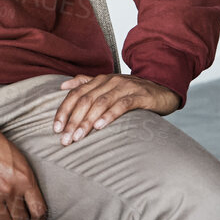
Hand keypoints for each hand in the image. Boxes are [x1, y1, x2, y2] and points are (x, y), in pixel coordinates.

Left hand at [53, 74, 178, 145]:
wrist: (163, 90)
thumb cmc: (133, 92)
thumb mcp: (109, 87)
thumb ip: (86, 84)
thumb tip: (63, 86)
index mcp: (101, 80)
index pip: (76, 93)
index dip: (64, 110)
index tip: (56, 128)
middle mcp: (110, 81)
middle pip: (86, 99)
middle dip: (73, 120)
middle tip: (65, 139)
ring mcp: (125, 87)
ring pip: (101, 102)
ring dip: (87, 120)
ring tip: (78, 136)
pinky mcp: (140, 96)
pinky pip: (122, 105)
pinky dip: (109, 115)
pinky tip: (100, 126)